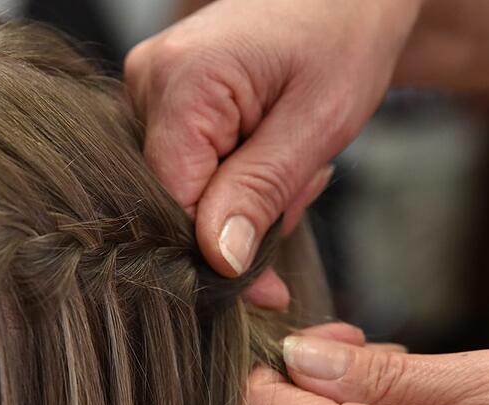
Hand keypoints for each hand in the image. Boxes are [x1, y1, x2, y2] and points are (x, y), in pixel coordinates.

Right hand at [125, 0, 423, 307]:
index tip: (265, 286)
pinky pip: (186, 168)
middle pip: (172, 197)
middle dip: (240, 215)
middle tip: (300, 181)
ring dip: (243, 195)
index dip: (216, 253)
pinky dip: (233, 176)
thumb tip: (218, 258)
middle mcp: (147, 83)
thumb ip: (261, 190)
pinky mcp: (160, 101)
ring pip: (182, 189)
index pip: (171, 199)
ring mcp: (148, 90)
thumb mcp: (318, 121)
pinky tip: (267, 149)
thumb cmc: (342, 35)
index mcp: (181, 80)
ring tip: (291, 154)